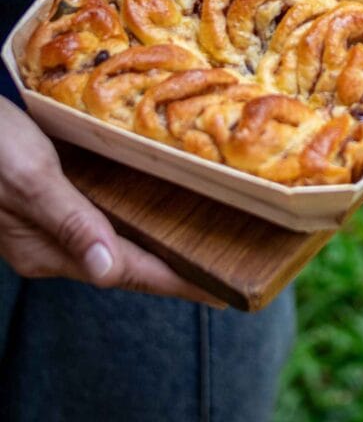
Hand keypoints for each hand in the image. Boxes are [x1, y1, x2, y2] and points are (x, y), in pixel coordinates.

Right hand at [0, 97, 224, 305]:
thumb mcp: (29, 177)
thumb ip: (69, 220)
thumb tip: (106, 269)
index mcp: (48, 250)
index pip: (126, 273)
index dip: (177, 282)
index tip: (221, 290)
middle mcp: (52, 244)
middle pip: (125, 261)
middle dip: (173, 265)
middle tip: (225, 262)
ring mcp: (50, 222)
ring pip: (115, 237)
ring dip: (155, 238)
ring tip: (202, 233)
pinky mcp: (51, 197)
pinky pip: (101, 213)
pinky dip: (132, 211)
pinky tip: (155, 195)